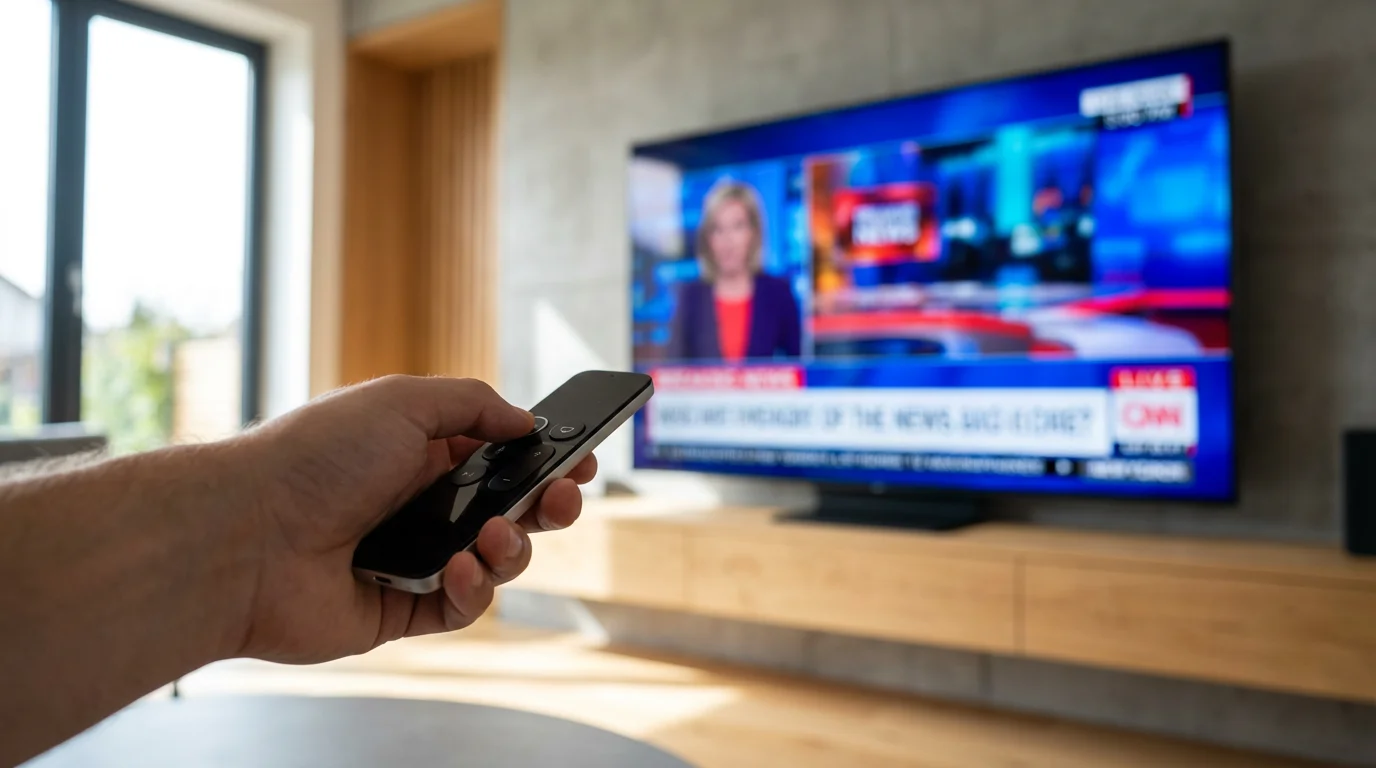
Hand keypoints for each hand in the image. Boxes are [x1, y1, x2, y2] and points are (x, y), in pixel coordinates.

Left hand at [227, 375, 593, 662]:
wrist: (244, 535)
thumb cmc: (314, 458)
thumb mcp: (402, 402)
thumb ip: (474, 405)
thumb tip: (526, 421)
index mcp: (419, 452)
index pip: (499, 456)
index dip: (543, 459)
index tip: (580, 460)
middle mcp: (419, 504)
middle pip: (510, 510)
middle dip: (547, 504)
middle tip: (561, 499)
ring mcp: (412, 559)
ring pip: (495, 561)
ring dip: (510, 548)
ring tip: (491, 537)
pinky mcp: (401, 611)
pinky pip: (461, 608)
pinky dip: (472, 591)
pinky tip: (457, 572)